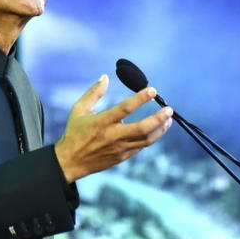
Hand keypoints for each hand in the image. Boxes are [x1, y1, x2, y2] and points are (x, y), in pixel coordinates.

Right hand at [54, 74, 172, 182]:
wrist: (70, 161)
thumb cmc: (74, 133)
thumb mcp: (79, 110)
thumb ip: (93, 93)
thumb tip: (105, 77)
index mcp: (102, 122)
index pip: (125, 108)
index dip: (140, 99)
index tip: (152, 90)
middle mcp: (113, 136)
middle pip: (142, 128)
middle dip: (159, 118)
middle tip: (169, 110)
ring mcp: (119, 148)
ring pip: (146, 140)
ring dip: (160, 129)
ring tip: (168, 120)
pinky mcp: (123, 157)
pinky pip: (141, 147)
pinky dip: (151, 138)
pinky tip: (156, 130)